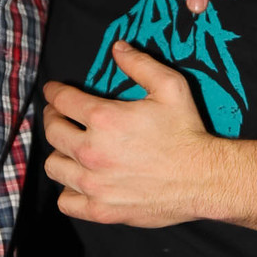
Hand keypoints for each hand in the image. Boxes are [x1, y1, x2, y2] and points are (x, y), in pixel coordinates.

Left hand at [43, 41, 217, 226]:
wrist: (203, 178)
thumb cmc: (186, 131)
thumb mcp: (170, 87)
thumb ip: (140, 64)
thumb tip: (116, 47)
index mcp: (104, 119)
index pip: (62, 100)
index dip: (54, 91)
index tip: (53, 91)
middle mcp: (92, 151)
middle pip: (52, 131)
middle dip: (52, 117)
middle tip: (59, 114)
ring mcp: (94, 184)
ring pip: (54, 166)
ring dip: (59, 153)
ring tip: (70, 147)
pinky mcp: (101, 210)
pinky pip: (66, 201)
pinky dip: (68, 189)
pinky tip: (79, 180)